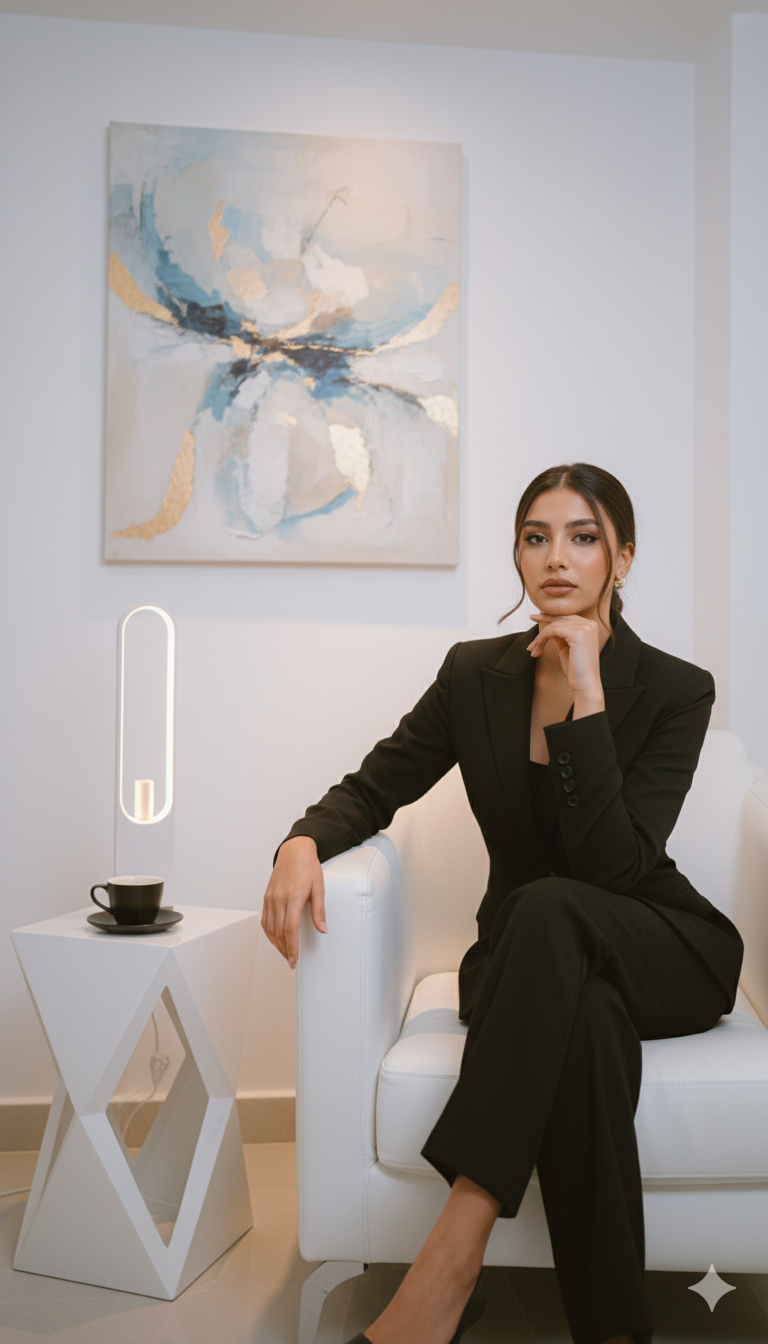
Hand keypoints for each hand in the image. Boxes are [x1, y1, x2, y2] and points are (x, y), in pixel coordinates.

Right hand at [261, 836, 325, 969]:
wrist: (294, 851)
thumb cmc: (308, 867)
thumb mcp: (319, 888)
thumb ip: (319, 911)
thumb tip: (323, 929)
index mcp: (293, 897)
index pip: (290, 929)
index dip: (292, 947)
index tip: (294, 959)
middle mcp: (279, 899)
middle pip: (279, 932)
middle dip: (284, 950)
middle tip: (291, 961)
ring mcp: (270, 898)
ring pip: (269, 928)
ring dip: (276, 944)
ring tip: (284, 953)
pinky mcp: (266, 897)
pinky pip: (265, 920)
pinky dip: (269, 933)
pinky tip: (275, 938)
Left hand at [527, 612, 604, 715]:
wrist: (585, 685)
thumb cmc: (576, 670)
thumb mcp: (566, 647)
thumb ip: (561, 635)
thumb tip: (550, 627)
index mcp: (591, 626)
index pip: (567, 617)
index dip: (551, 616)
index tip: (537, 616)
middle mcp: (590, 624)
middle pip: (561, 618)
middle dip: (544, 620)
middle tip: (530, 618)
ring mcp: (585, 628)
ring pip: (554, 625)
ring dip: (540, 637)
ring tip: (533, 649)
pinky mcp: (578, 634)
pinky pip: (553, 630)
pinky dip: (541, 639)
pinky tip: (536, 650)